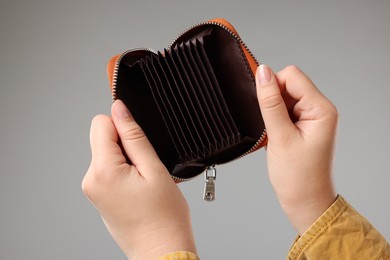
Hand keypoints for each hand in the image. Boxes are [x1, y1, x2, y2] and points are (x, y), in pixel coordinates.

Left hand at [82, 100, 195, 258]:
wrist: (161, 249)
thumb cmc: (164, 217)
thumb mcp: (154, 168)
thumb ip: (134, 135)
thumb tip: (119, 108)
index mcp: (102, 171)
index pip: (101, 124)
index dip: (124, 128)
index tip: (140, 145)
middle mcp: (91, 180)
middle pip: (103, 138)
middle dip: (126, 145)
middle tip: (145, 168)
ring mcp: (93, 190)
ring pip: (107, 153)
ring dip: (127, 160)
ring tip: (144, 181)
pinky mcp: (99, 195)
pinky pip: (108, 169)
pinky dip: (124, 171)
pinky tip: (139, 188)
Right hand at [256, 65, 337, 234]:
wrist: (305, 201)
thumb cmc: (298, 177)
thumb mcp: (280, 137)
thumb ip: (270, 103)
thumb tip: (263, 73)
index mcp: (321, 109)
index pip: (292, 76)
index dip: (272, 85)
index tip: (261, 104)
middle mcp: (319, 109)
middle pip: (288, 84)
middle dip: (272, 100)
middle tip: (272, 127)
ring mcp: (311, 117)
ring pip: (283, 97)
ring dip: (272, 112)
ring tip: (275, 135)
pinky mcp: (302, 125)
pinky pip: (283, 110)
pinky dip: (274, 119)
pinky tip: (275, 135)